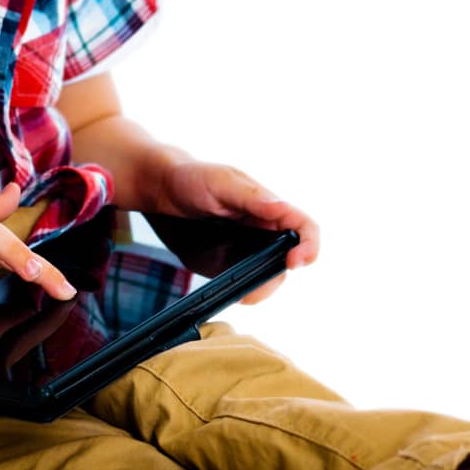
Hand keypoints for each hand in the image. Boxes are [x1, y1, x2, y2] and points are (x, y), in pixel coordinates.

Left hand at [150, 161, 320, 304]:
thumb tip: (282, 208)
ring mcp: (246, 250)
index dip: (309, 246)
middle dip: (274, 279)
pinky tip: (226, 291)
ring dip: (257, 289)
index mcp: (268, 207)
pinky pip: (242, 285)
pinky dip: (239, 292)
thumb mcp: (219, 181)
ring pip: (268, 278)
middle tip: (250, 288)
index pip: (304, 227)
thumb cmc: (192, 177)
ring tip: (236, 291)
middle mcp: (263, 231)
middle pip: (287, 262)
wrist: (160, 190)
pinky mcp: (227, 265)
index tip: (294, 262)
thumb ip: (250, 196)